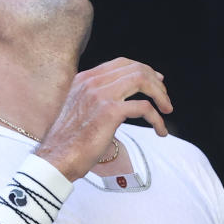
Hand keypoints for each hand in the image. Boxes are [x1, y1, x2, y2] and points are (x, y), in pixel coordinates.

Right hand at [36, 57, 172, 179]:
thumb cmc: (68, 143)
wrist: (56, 159)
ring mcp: (101, 95)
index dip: (143, 69)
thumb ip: (96, 100)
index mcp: (84, 80)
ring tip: (167, 110)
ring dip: (160, 95)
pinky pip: (144, 108)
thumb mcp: (80, 111)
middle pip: (135, 68)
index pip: (121, 64)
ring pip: (142, 81)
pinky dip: (157, 119)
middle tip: (165, 99)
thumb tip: (120, 102)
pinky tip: (160, 131)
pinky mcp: (110, 112)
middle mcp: (92, 82)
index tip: (157, 81)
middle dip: (155, 82)